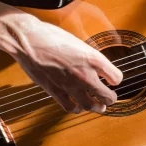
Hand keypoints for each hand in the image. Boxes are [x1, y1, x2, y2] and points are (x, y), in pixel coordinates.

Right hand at [4, 15, 122, 113]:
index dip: (116, 79)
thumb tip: (97, 66)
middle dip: (110, 98)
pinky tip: (78, 107)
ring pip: (90, 105)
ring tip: (99, 106)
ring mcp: (70, 85)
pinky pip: (70, 107)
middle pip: (107, 96)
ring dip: (97, 107)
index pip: (117, 77)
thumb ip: (90, 58)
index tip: (113, 80)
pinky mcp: (55, 91)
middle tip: (110, 97)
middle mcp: (85, 74)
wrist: (28, 40)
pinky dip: (76, 109)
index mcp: (93, 59)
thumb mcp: (79, 43)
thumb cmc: (52, 36)